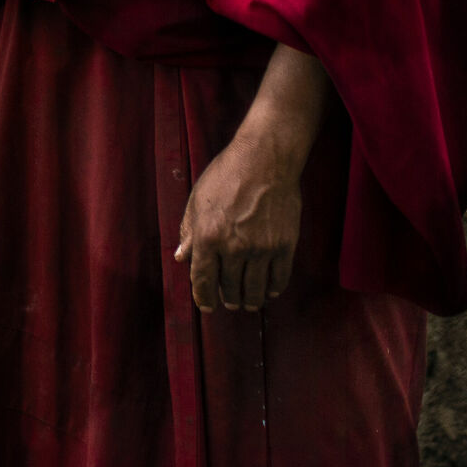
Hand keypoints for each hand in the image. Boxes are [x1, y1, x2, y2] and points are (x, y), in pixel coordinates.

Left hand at [173, 129, 302, 312]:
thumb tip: (182, 257)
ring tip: (249, 303)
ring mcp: (261, 249)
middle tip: (230, 302)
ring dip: (250, 301)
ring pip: (255, 290)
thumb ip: (189, 231)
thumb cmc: (227, 175)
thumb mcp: (198, 200)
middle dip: (228, 299)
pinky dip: (273, 289)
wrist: (265, 160)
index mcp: (208, 237)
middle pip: (229, 288)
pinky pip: (279, 278)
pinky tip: (269, 291)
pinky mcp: (285, 246)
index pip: (203, 280)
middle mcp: (234, 248)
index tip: (206, 307)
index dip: (203, 297)